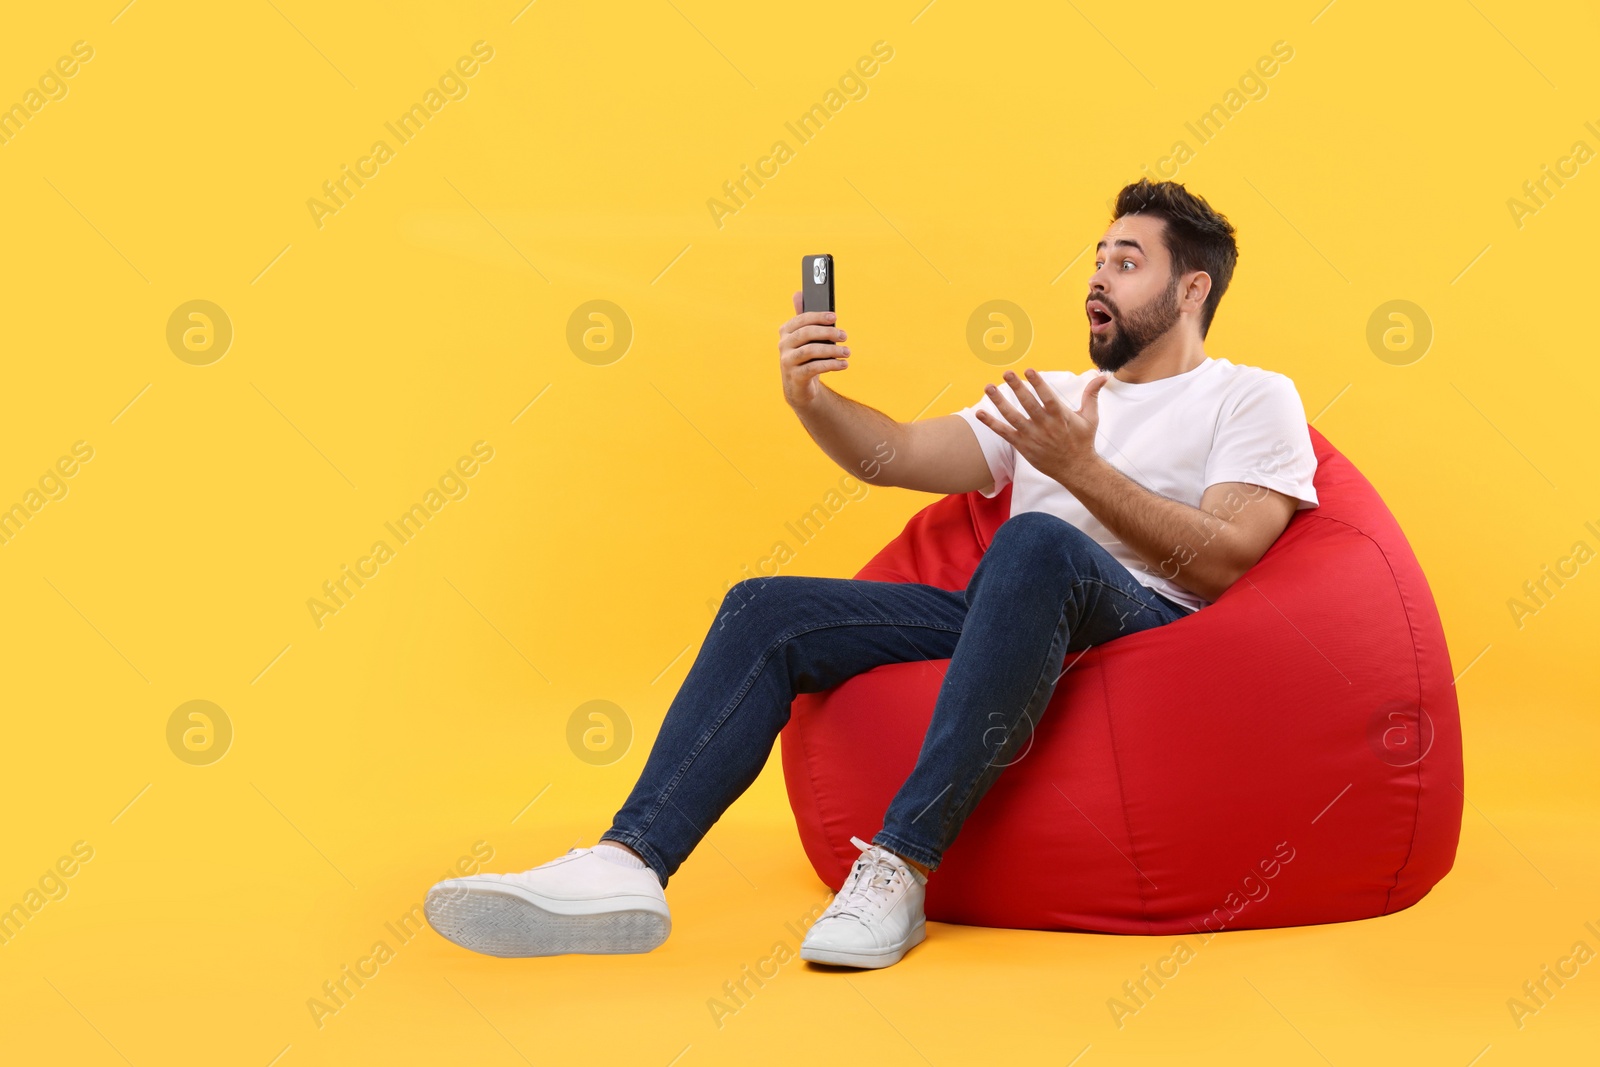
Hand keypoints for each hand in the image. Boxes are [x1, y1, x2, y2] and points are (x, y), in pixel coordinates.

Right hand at [778, 291, 849, 408]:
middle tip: (844, 336)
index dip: (819, 317)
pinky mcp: (794, 376)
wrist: (799, 387)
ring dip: (832, 350)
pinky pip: (814, 368)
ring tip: (847, 352)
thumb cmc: (805, 357)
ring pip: (810, 351)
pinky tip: (843, 365)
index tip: (835, 318)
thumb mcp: (804, 338)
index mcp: (785, 331)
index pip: (801, 319)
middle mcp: (783, 345)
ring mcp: (787, 361)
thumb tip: (798, 293)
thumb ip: (803, 318)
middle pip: (806, 333)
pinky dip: (831, 365)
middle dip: (828, 332)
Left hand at [974, 368, 1108, 486]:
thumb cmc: (1082, 441)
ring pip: (1013, 417)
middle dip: (1017, 388)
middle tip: (1007, 373)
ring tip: (989, 387)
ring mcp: (1032, 436)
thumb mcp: (1090, 418)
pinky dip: (991, 424)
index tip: (1029, 370)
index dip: (1038, 384)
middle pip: (1028, 404)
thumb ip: (1091, 395)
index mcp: (1061, 417)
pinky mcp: (1023, 446)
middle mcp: (1045, 426)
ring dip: (999, 402)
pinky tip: (979, 413)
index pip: (1048, 397)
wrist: (1076, 470)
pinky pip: (1004, 433)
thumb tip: (1102, 376)